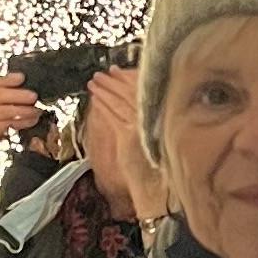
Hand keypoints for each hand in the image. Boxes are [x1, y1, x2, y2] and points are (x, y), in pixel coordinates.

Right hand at [0, 74, 40, 232]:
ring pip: (5, 110)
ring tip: (37, 111)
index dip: (7, 79)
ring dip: (23, 110)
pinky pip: (6, 123)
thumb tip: (25, 89)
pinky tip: (30, 121)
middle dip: (18, 94)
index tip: (22, 77)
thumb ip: (3, 100)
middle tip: (34, 95)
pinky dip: (21, 121)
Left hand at [81, 66, 164, 224]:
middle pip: (130, 93)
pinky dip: (103, 106)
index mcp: (163, 115)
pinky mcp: (127, 137)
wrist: (159, 187)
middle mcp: (154, 117)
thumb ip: (149, 120)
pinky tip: (96, 99)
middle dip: (114, 81)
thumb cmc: (159, 166)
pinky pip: (112, 117)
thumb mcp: (157, 137)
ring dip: (105, 90)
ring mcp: (140, 126)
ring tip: (94, 82)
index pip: (143, 89)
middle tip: (103, 72)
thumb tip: (136, 104)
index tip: (118, 70)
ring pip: (119, 103)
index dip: (128, 78)